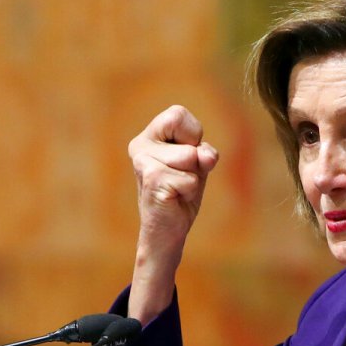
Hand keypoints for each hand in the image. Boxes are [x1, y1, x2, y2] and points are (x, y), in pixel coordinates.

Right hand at [127, 106, 218, 323]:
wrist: (168, 231)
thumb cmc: (181, 194)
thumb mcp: (197, 166)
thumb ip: (203, 153)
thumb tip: (204, 156)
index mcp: (149, 136)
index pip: (178, 114)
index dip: (193, 135)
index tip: (187, 156)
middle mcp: (140, 145)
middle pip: (189, 138)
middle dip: (196, 160)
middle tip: (182, 177)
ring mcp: (143, 162)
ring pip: (191, 158)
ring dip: (193, 177)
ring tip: (178, 189)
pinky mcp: (151, 179)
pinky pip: (189, 179)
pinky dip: (190, 191)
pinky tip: (175, 199)